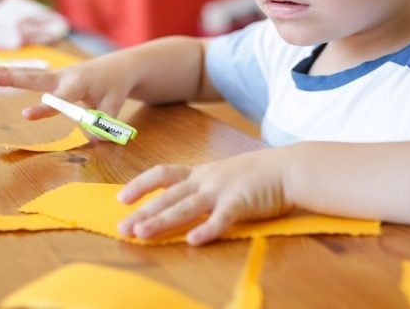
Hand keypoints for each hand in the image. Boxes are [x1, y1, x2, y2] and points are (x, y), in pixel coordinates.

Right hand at [0, 56, 131, 119]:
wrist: (118, 66)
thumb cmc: (115, 87)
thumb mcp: (114, 106)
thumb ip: (103, 123)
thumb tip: (90, 139)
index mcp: (80, 83)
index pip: (61, 98)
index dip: (45, 107)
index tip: (26, 115)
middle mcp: (65, 77)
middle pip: (37, 79)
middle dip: (15, 79)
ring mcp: (57, 76)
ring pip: (31, 75)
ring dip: (9, 73)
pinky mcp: (53, 78)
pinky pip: (32, 77)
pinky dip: (13, 73)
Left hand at [117, 148, 293, 244]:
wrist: (289, 168)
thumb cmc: (259, 175)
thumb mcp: (225, 175)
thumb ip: (205, 187)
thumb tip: (184, 202)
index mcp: (201, 172)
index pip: (163, 174)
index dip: (141, 185)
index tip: (121, 198)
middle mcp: (206, 180)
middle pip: (168, 196)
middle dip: (143, 212)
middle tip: (122, 228)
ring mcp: (222, 190)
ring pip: (185, 207)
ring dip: (161, 221)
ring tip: (141, 234)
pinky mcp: (240, 203)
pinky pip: (220, 218)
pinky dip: (207, 229)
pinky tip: (193, 241)